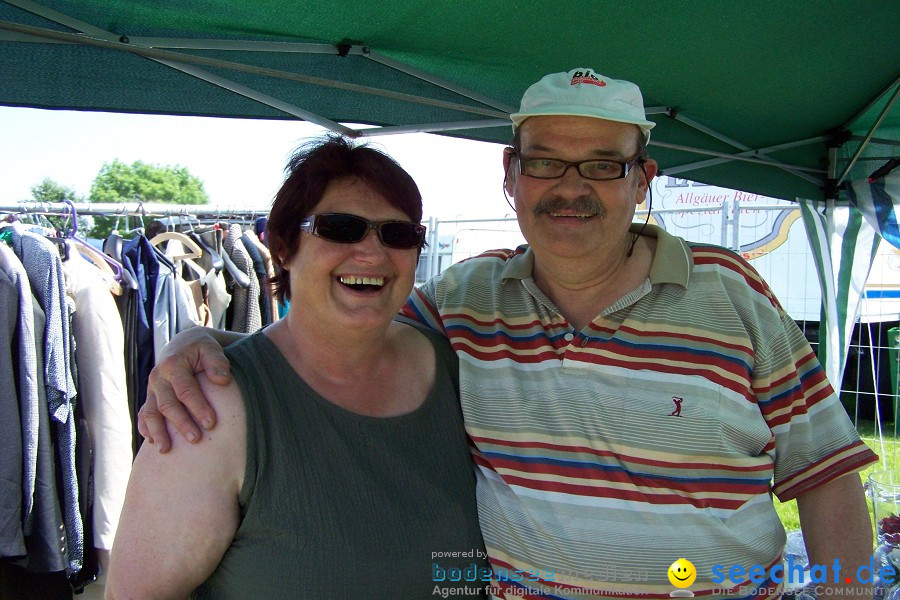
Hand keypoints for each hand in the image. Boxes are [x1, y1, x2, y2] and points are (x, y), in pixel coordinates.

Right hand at [140, 327, 232, 452]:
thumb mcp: (210, 349)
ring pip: (150, 413)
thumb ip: (217, 362)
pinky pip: (143, 415)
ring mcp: (152, 389)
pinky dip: (146, 429)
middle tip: (195, 439)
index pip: (185, 390)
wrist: (182, 346)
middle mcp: (158, 377)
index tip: (211, 423)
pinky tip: (153, 444)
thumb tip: (222, 380)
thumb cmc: (201, 350)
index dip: (198, 407)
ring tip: (166, 450)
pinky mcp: (150, 398)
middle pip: (167, 404)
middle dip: (181, 423)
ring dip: (158, 432)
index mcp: (173, 364)